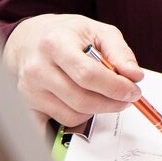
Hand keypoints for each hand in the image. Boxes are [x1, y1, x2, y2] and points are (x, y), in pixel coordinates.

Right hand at [2, 13, 142, 126]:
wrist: (28, 39)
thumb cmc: (66, 34)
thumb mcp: (98, 31)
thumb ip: (120, 52)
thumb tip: (134, 76)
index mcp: (56, 44)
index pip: (89, 75)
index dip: (116, 87)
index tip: (133, 91)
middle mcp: (38, 68)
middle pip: (82, 100)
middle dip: (112, 103)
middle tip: (126, 98)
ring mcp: (30, 90)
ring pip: (72, 116)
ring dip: (95, 111)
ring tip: (100, 95)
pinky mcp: (27, 107)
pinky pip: (54, 129)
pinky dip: (73, 123)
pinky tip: (82, 111)